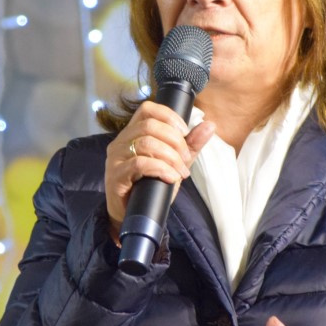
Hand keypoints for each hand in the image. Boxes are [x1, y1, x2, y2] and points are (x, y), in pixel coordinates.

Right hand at [104, 102, 215, 243]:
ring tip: (180, 171)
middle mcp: (121, 142)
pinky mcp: (116, 176)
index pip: (147, 109)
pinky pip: (140, 164)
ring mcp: (116, 159)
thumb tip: (210, 125)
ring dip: (171, 157)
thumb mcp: (174, 162)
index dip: (169, 116)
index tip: (185, 132)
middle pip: (149, 125)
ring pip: (146, 143)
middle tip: (186, 159)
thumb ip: (190, 145)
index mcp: (133, 133)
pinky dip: (161, 169)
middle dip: (175, 141)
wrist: (133, 216)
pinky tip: (171, 178)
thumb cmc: (150, 187)